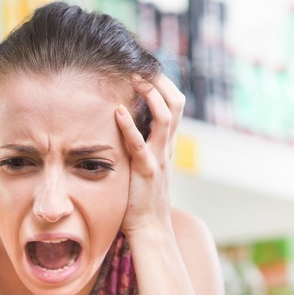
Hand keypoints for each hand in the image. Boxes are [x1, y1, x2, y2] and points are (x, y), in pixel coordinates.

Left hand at [115, 73, 185, 239]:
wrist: (150, 229)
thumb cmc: (141, 201)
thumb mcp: (144, 168)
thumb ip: (140, 148)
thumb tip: (122, 129)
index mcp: (166, 145)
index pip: (174, 105)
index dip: (163, 84)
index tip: (146, 68)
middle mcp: (166, 147)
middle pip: (176, 103)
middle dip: (161, 81)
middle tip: (142, 65)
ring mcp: (158, 158)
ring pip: (165, 117)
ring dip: (150, 95)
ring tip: (134, 79)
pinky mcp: (145, 170)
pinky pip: (139, 143)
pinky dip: (129, 126)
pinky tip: (117, 111)